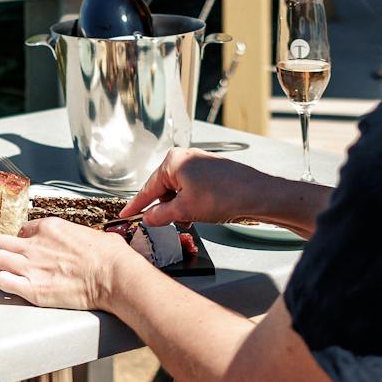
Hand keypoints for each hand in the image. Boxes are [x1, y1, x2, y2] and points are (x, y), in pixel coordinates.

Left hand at [0, 218, 131, 310]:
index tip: (30, 250)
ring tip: (13, 274)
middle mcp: (35, 244)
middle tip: (12, 260)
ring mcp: (32, 266)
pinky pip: (3, 282)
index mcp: (49, 228)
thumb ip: (73, 236)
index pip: (22, 230)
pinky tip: (15, 287)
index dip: (24, 241)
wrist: (114, 276)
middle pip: (0, 242)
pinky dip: (6, 284)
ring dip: (3, 267)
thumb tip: (78, 242)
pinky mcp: (33, 289)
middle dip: (4, 251)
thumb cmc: (109, 256)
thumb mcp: (89, 233)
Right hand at [120, 148, 269, 225]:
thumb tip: (148, 218)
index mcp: (173, 161)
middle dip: (165, 208)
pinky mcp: (210, 172)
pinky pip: (191, 189)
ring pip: (178, 190)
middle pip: (163, 188)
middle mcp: (184, 158)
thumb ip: (161, 215)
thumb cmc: (223, 196)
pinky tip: (200, 213)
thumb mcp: (185, 210)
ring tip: (192, 219)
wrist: (256, 195)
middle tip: (168, 224)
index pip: (147, 187)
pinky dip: (191, 203)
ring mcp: (198, 163)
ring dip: (180, 208)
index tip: (125, 214)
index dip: (136, 205)